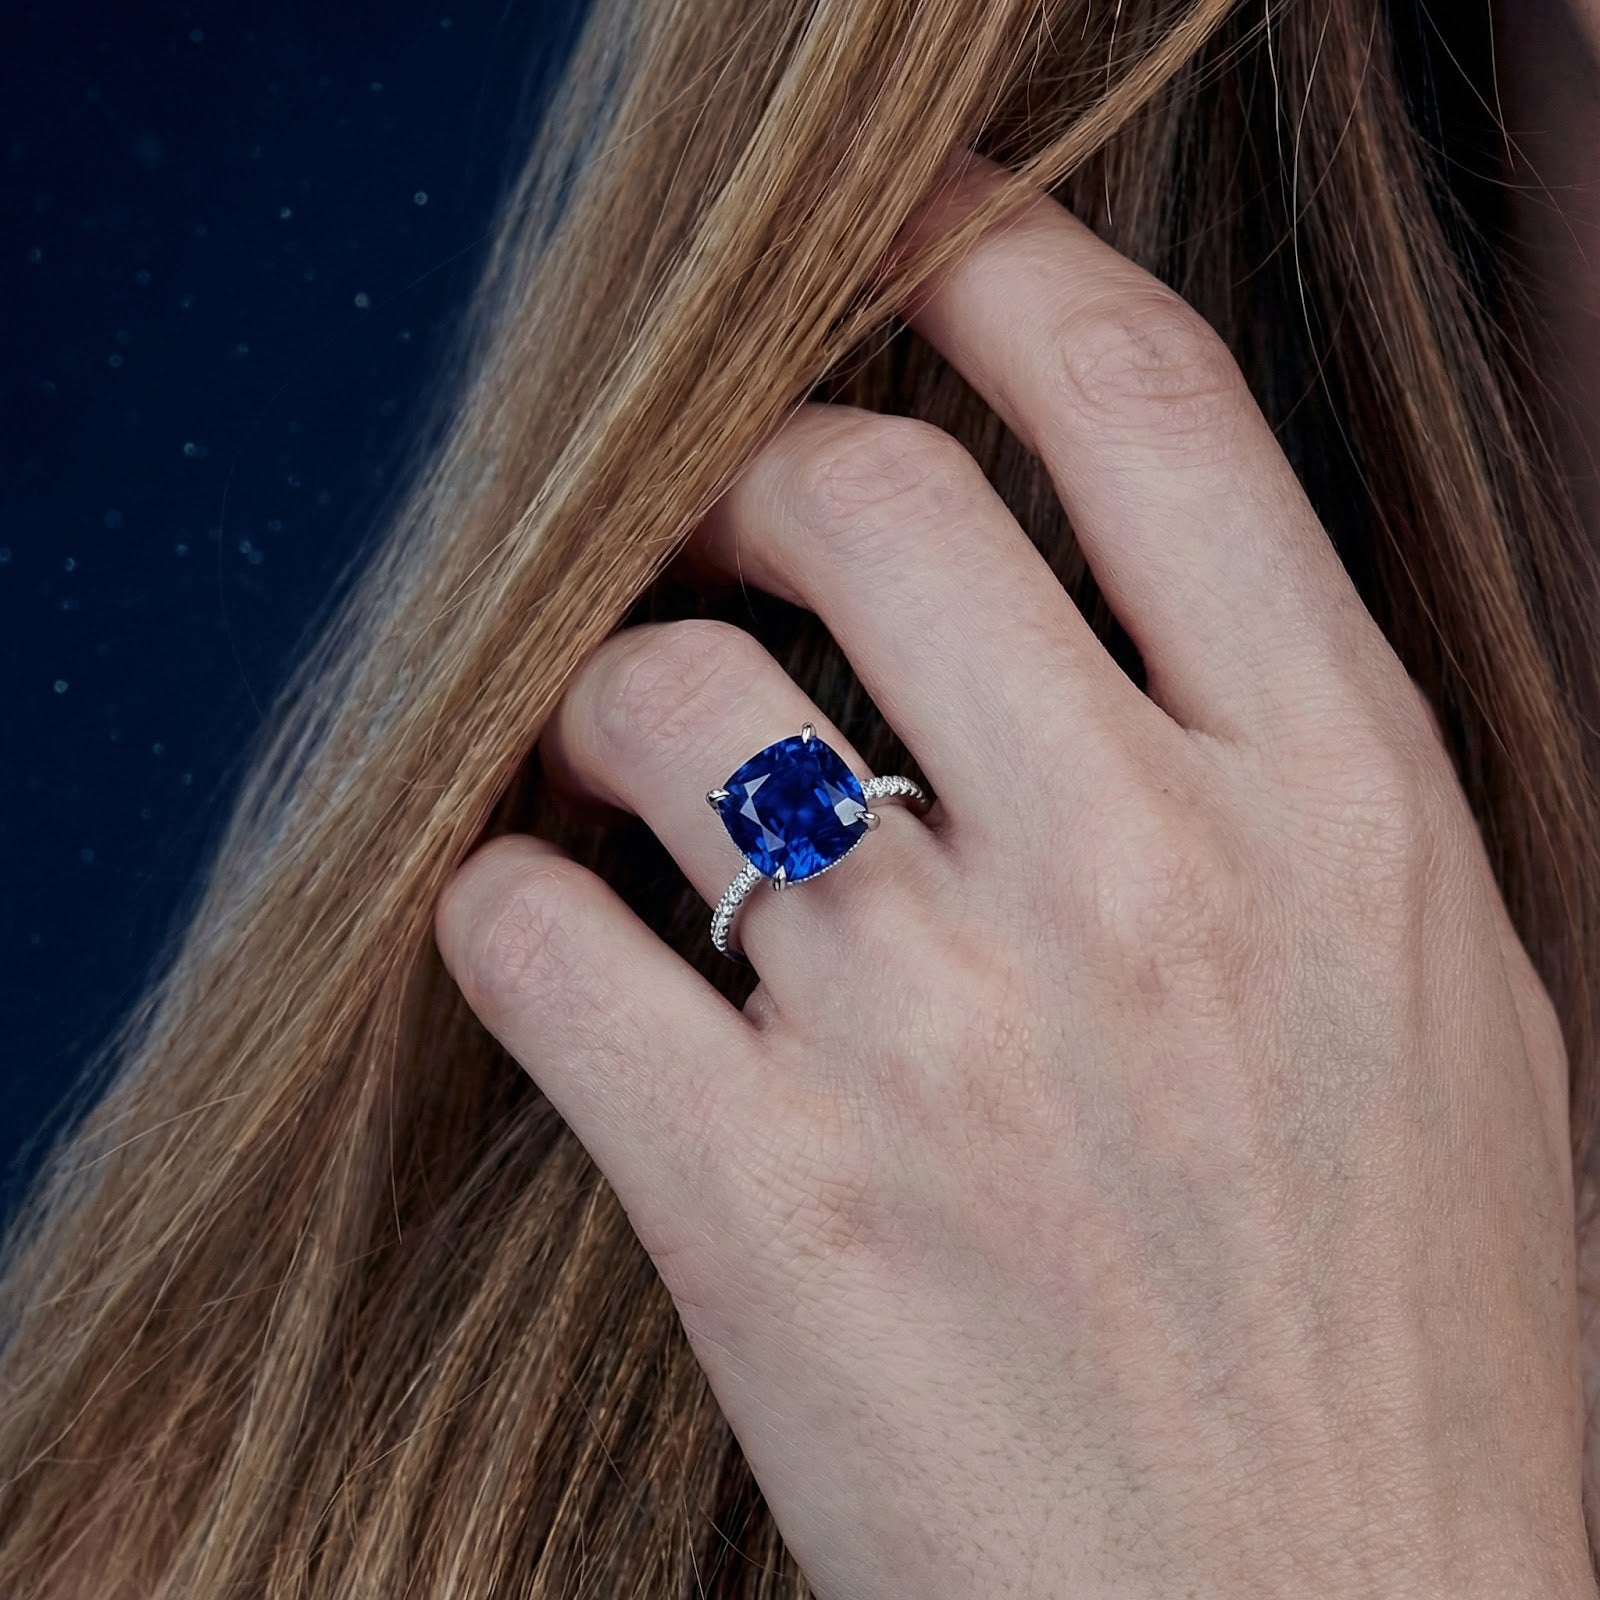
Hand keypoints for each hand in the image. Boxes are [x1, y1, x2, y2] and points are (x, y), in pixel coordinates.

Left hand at [435, 156, 1593, 1598]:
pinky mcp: (767, 1204)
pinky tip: (562, 940)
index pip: (1139, 397)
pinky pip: (534, 931)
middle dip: (747, 486)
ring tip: (629, 778)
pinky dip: (509, 899)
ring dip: (606, 702)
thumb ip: (1264, 756)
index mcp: (1344, 801)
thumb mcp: (1421, 983)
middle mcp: (1143, 877)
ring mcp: (941, 1037)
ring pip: (657, 696)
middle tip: (720, 556)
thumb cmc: (1402, 1329)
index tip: (892, 238)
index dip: (988, 258)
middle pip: (852, 495)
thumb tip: (1065, 585)